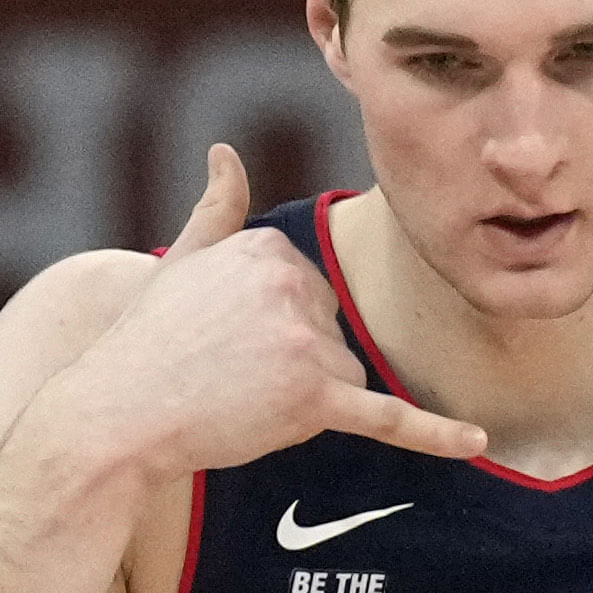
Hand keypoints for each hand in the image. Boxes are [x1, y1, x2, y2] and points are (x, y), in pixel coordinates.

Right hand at [39, 147, 486, 478]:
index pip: (311, 294)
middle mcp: (295, 283)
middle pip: (331, 334)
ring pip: (342, 377)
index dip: (273, 330)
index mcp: (271, 246)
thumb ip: (216, 210)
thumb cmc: (144, 344)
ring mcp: (307, 341)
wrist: (116, 415)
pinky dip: (435, 433)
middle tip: (224, 375)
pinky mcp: (314, 397)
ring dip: (301, 400)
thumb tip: (225, 153)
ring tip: (236, 399)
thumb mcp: (179, 263)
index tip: (223, 340)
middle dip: (291, 364)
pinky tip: (476, 439)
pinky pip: (387, 416)